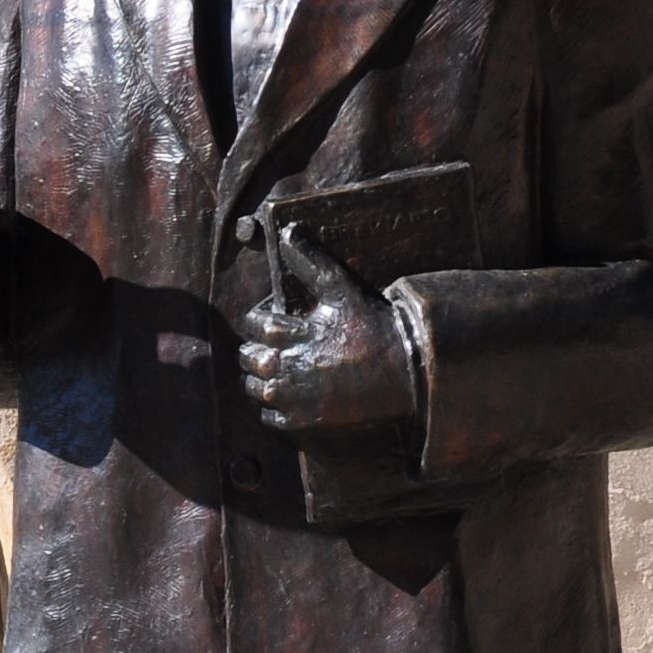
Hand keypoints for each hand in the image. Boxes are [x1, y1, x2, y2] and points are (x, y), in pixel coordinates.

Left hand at [237, 227, 417, 434]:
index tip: (268, 322)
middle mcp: (289, 365)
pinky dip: (271, 407)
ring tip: (273, 369)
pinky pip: (270, 416)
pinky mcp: (303, 420)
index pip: (255, 325)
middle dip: (254, 350)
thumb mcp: (341, 290)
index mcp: (294, 333)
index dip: (258, 321)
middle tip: (268, 347)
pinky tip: (286, 395)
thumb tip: (289, 232)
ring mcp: (295, 395)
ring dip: (257, 377)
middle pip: (249, 358)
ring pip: (254, 387)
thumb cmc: (371, 327)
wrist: (403, 369)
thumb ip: (311, 262)